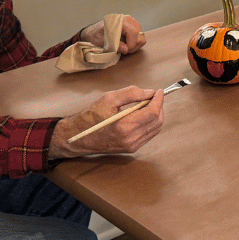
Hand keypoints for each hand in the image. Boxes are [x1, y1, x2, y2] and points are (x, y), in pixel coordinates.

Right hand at [48, 85, 163, 158]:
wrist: (78, 137)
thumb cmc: (91, 116)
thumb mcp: (109, 98)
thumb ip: (132, 93)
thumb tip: (150, 92)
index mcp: (125, 126)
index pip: (153, 112)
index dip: (159, 100)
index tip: (159, 91)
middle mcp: (130, 139)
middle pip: (157, 121)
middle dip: (159, 106)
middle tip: (154, 96)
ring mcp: (132, 146)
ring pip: (155, 128)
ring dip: (156, 115)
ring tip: (148, 104)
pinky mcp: (131, 149)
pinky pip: (149, 135)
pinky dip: (151, 123)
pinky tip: (144, 114)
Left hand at [80, 15, 146, 54]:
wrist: (93, 31)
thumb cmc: (96, 35)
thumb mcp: (102, 41)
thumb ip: (115, 45)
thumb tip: (126, 50)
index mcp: (120, 21)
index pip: (133, 33)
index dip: (131, 44)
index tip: (125, 51)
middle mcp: (128, 19)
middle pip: (139, 34)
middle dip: (134, 45)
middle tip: (125, 51)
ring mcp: (132, 21)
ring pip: (141, 35)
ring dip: (135, 44)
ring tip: (126, 48)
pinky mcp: (133, 25)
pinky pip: (140, 35)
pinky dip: (135, 42)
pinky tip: (128, 44)